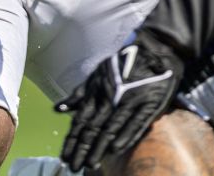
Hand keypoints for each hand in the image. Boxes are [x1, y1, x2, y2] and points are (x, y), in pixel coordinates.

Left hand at [55, 30, 184, 171]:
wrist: (154, 50)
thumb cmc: (123, 64)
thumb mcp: (98, 75)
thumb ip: (80, 94)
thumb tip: (58, 109)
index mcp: (97, 92)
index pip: (80, 121)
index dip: (72, 141)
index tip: (64, 157)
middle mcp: (110, 98)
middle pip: (92, 128)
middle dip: (82, 150)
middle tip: (74, 167)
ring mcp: (129, 101)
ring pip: (111, 128)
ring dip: (99, 148)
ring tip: (90, 164)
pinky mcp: (148, 103)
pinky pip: (135, 123)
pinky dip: (125, 137)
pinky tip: (115, 149)